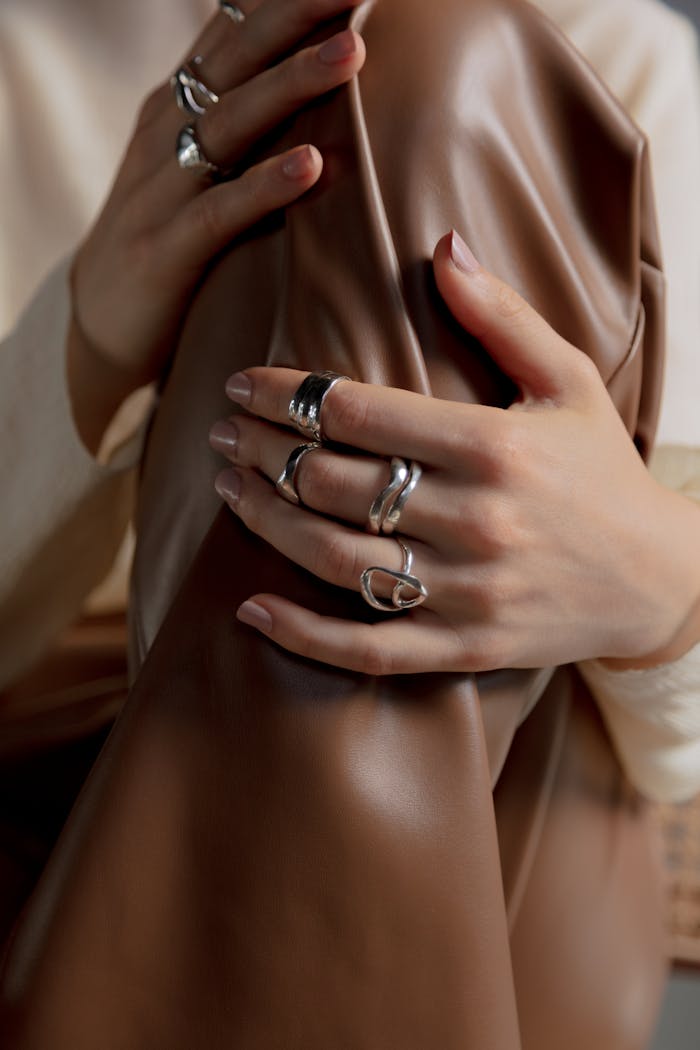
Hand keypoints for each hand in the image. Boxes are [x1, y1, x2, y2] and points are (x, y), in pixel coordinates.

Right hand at [68, 0, 365, 450]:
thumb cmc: (172, 238)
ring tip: (351, 53)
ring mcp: (162, 188)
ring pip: (232, 123)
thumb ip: (246, 123)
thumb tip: (315, 77)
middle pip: (238, 58)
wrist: (106, 322)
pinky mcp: (165, 249)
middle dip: (297, 16)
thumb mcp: (201, 167)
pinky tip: (310, 165)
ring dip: (293, 85)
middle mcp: (167, 131)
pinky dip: (264, 186)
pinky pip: (221, 211)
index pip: (236, 30)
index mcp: (180, 104)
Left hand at [209, 231, 699, 674]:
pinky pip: (367, 649)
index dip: (286, 395)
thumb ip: (502, 315)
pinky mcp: (464, 648)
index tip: (241, 384)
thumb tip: (442, 244)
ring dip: (267, 520)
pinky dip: (303, 634)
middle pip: (333, 482)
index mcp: (492, 446)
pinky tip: (251, 609)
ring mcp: (466, 592)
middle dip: (262, 450)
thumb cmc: (603, 471)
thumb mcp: (567, 381)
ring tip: (228, 487)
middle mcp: (474, 520)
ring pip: (336, 558)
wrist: (656, 579)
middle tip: (223, 431)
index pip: (359, 413)